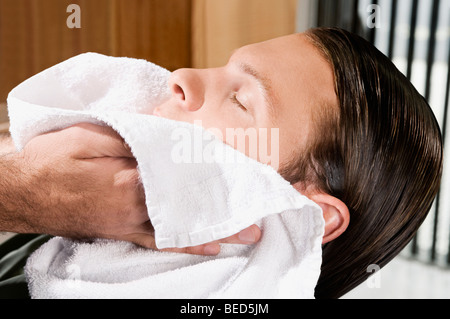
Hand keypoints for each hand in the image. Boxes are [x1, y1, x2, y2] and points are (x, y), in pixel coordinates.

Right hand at [15, 123, 260, 254]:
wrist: (22, 191)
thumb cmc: (53, 159)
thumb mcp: (90, 135)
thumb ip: (131, 136)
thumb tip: (166, 133)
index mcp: (130, 177)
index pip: (183, 174)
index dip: (213, 175)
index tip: (241, 176)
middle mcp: (135, 205)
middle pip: (188, 202)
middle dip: (224, 208)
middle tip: (256, 215)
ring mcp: (129, 222)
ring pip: (180, 226)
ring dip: (215, 229)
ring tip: (246, 234)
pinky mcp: (121, 231)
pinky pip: (159, 240)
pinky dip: (187, 244)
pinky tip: (211, 247)